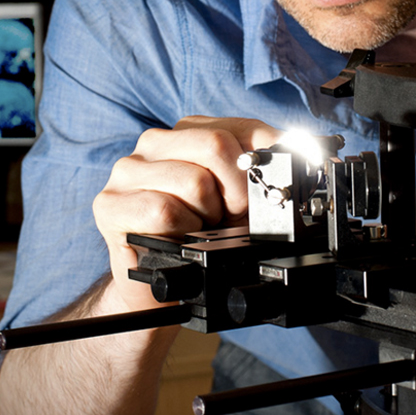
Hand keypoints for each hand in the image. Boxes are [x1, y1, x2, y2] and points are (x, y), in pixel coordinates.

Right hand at [93, 116, 282, 310]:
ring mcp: (128, 170)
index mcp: (190, 132)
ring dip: (208, 217)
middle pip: (217, 145)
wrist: (170, 286)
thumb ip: (268, 165)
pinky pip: (163, 210)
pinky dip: (182, 231)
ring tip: (198, 228)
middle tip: (227, 217)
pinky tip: (178, 237)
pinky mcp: (109, 204)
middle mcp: (156, 143)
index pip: (246, 129)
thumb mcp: (248, 198)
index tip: (258, 198)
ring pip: (194, 181)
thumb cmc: (210, 238)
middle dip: (237, 193)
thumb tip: (305, 145)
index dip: (262, 170)